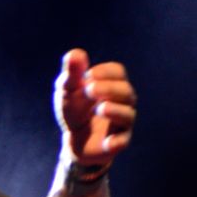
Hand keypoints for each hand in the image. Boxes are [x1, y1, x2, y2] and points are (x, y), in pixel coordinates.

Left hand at [53, 48, 136, 167]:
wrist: (73, 140)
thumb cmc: (75, 110)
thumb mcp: (68, 90)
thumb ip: (72, 73)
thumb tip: (75, 54)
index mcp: (112, 84)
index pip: (118, 72)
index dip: (105, 72)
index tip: (88, 75)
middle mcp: (122, 102)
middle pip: (126, 91)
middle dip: (109, 89)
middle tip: (89, 90)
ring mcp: (122, 122)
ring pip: (128, 114)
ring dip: (114, 110)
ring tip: (99, 108)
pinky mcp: (118, 142)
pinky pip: (123, 141)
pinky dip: (116, 141)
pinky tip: (106, 141)